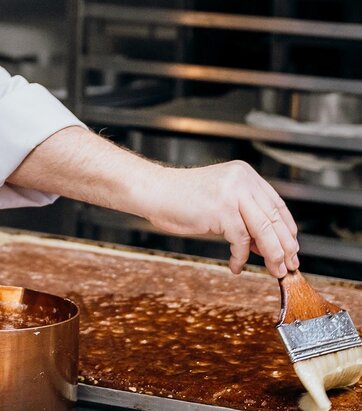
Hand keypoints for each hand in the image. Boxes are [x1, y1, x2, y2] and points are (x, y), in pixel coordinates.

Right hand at [142, 161, 299, 277]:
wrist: (153, 191)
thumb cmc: (180, 198)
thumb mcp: (219, 201)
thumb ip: (243, 215)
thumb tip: (265, 244)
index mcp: (245, 175)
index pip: (277, 205)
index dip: (287, 230)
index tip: (292, 248)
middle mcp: (242, 180)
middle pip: (274, 219)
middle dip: (284, 247)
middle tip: (289, 265)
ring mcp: (233, 193)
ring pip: (263, 231)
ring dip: (271, 255)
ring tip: (273, 270)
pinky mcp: (221, 209)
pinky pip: (240, 240)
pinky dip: (240, 257)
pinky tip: (236, 266)